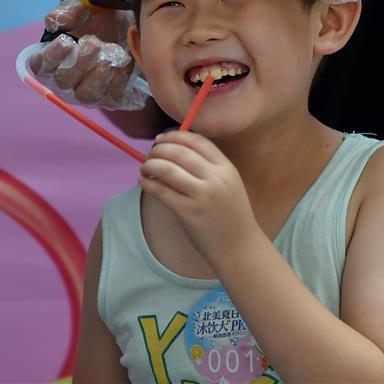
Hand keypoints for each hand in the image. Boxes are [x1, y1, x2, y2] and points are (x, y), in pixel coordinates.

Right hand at [27, 0, 149, 109]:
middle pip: (63, 81)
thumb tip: (53, 21)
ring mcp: (88, 91)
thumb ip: (67, 12)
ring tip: (111, 51)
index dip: (51, 56)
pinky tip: (124, 60)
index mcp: (53, 58)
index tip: (66, 42)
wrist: (129, 22)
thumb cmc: (99, 16)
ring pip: (85, 95)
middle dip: (80, 62)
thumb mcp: (83, 7)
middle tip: (95, 43)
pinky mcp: (110, 97)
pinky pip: (111, 95)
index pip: (40, 65)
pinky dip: (119, 77)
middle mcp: (67, 79)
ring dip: (99, 74)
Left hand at [139, 131, 260, 264]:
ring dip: (150, 164)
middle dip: (159, 150)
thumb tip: (173, 150)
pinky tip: (144, 182)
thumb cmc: (230, 214)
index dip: (175, 136)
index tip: (161, 139)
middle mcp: (215, 179)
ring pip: (168, 169)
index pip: (197, 141)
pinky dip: (148, 183)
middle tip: (150, 154)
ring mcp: (202, 196)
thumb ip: (208, 167)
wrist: (239, 246)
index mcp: (226, 168)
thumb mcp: (229, 183)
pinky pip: (162, 192)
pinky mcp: (189, 212)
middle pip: (180, 152)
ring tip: (144, 167)